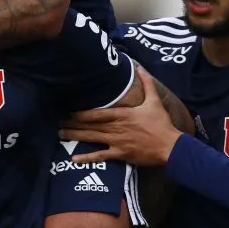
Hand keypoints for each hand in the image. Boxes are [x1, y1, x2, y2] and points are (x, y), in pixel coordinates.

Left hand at [59, 72, 182, 166]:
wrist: (171, 146)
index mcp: (122, 114)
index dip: (81, 113)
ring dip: (75, 136)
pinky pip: (100, 157)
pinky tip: (73, 159)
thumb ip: (146, 84)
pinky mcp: (120, 154)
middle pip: (90, 125)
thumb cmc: (161, 124)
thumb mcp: (154, 101)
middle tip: (57, 122)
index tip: (69, 111)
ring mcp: (116, 142)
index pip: (97, 113)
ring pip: (91, 138)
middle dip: (72, 123)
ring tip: (60, 134)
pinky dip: (87, 158)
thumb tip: (140, 68)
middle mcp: (116, 127)